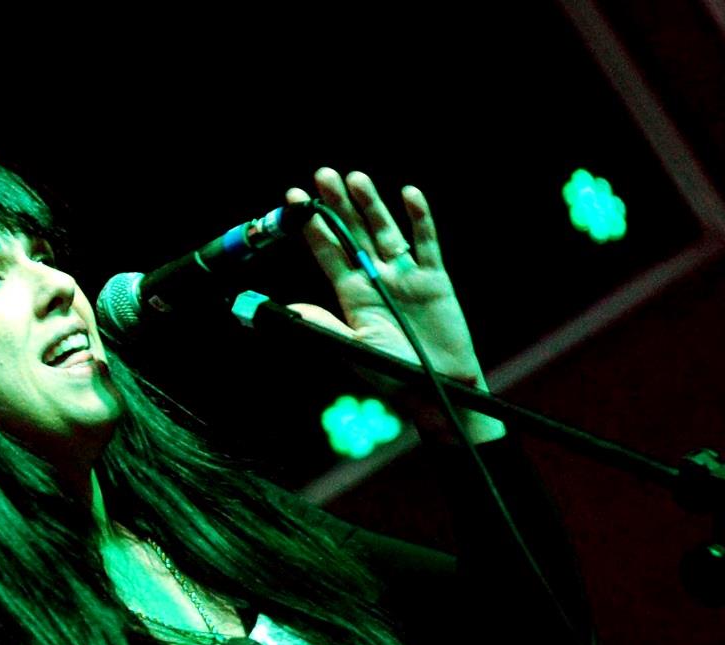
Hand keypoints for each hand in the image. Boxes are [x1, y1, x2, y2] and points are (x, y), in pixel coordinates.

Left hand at [286, 169, 504, 443]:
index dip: (311, 226)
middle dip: (338, 204)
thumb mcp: (353, 347)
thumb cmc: (392, 373)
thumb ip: (324, 324)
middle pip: (353, 233)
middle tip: (322, 175)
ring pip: (384, 231)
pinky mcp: (433, 278)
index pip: (327, 251)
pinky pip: (426, 243)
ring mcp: (404, 275)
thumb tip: (288, 307)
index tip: (293, 199)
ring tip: (355, 178)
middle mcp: (375, 277)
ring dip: (371, 205)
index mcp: (352, 293)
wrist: (436, 389)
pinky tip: (408, 194)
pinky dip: (419, 219)